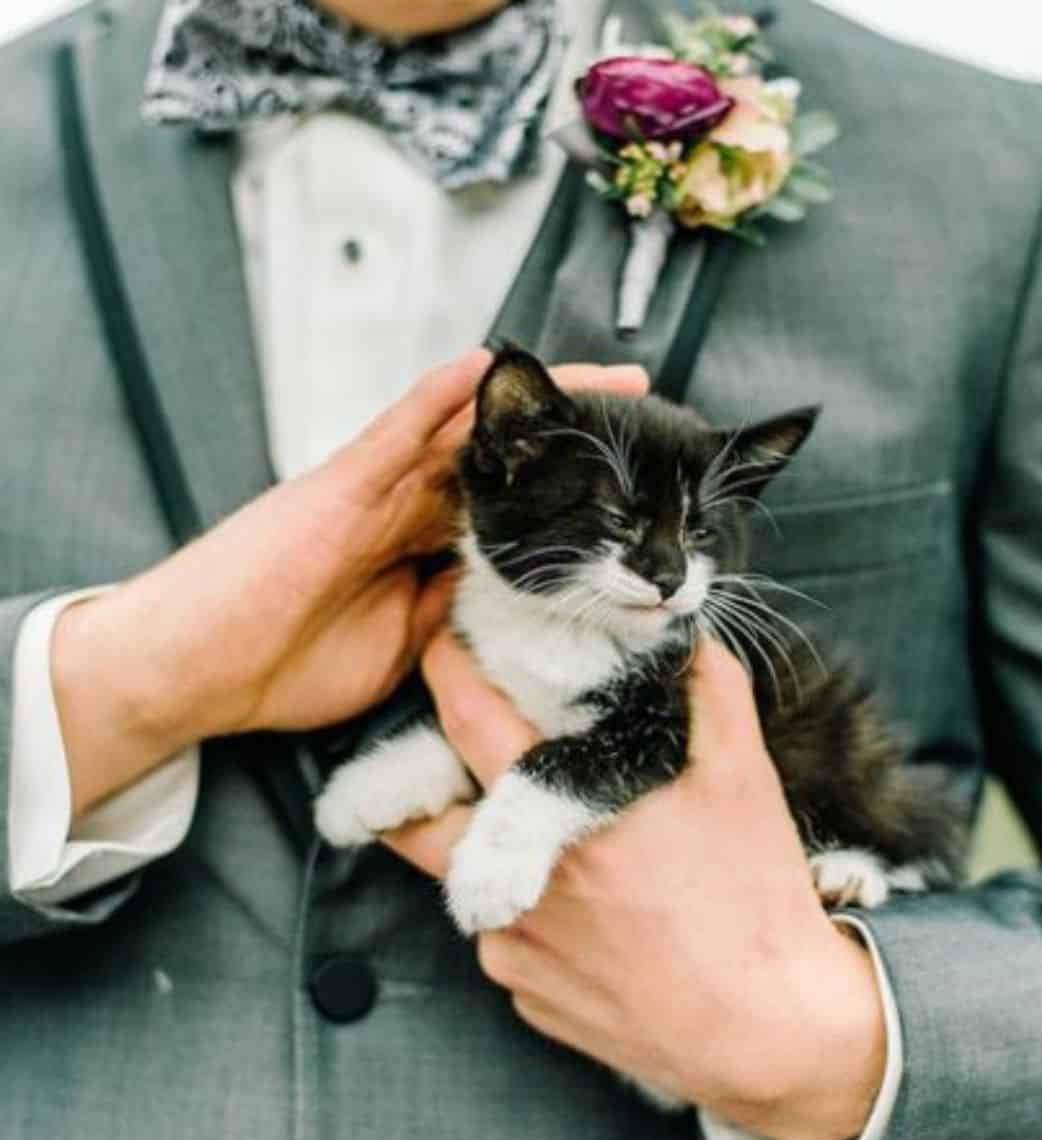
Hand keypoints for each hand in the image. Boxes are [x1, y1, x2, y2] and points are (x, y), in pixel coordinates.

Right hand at [52, 351, 648, 815]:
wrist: (201, 669)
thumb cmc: (286, 663)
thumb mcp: (403, 646)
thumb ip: (452, 613)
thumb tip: (506, 598)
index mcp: (423, 548)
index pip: (512, 506)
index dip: (571, 491)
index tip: (629, 487)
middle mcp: (407, 508)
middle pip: (504, 458)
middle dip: (572, 438)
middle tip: (639, 412)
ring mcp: (375, 491)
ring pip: (465, 430)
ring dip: (531, 402)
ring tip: (602, 380)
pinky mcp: (339, 485)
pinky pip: (397, 431)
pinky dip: (440, 399)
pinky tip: (489, 368)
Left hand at [384, 631, 887, 1139]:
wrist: (768, 1032)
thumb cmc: (754, 899)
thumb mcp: (744, 780)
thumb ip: (712, 694)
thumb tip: (688, 641)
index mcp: (564, 816)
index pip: (467, 720)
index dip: (444, 668)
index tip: (444, 643)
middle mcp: (519, 884)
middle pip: (416, 819)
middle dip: (410, 775)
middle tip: (448, 747)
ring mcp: (516, 951)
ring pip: (465, 880)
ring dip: (480, 844)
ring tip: (534, 825)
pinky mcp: (528, 996)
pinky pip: (504, 936)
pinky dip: (524, 907)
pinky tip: (582, 907)